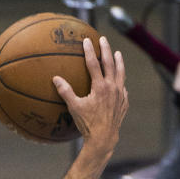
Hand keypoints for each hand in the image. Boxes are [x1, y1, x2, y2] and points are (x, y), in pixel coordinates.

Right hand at [53, 35, 127, 152]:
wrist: (104, 138)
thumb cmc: (87, 124)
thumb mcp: (74, 108)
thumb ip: (65, 92)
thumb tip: (55, 79)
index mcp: (100, 86)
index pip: (94, 63)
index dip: (89, 51)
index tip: (87, 41)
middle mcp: (112, 87)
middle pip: (110, 63)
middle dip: (106, 49)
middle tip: (103, 39)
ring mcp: (120, 94)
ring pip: (121, 73)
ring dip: (119, 62)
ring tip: (118, 53)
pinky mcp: (124, 102)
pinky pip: (123, 88)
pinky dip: (121, 81)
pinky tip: (120, 80)